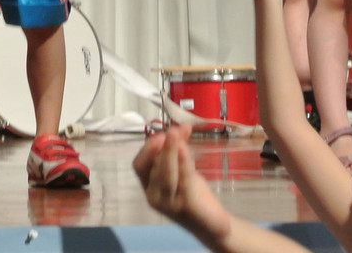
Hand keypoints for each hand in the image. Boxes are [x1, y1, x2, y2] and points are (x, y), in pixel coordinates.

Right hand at [133, 126, 232, 240]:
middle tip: (172, 130)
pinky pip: (182, 182)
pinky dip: (183, 163)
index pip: (139, 165)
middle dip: (161, 146)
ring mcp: (169, 204)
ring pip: (165, 174)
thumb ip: (179, 151)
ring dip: (169, 152)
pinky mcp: (186, 208)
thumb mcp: (182, 170)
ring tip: (176, 134)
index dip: (147, 148)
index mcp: (149, 186)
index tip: (162, 133)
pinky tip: (185, 150)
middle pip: (151, 167)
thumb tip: (181, 127)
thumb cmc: (193, 195)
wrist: (213, 225)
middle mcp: (154, 196)